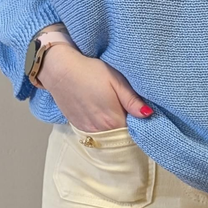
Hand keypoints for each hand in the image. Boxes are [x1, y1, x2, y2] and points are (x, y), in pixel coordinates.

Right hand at [38, 46, 152, 132]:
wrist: (59, 70)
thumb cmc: (90, 71)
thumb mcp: (116, 80)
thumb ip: (132, 100)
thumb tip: (148, 115)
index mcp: (113, 120)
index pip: (133, 133)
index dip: (140, 127)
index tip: (144, 118)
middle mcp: (99, 130)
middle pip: (120, 138)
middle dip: (129, 130)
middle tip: (133, 115)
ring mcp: (86, 130)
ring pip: (107, 137)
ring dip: (114, 130)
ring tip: (117, 113)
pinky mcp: (77, 126)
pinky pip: (95, 134)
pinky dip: (102, 128)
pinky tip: (103, 114)